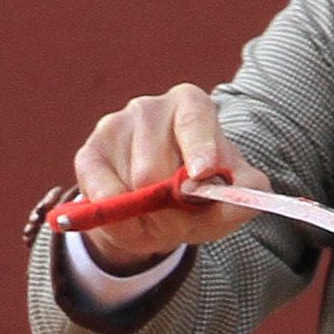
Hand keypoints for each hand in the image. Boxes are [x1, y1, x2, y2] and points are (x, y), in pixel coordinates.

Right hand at [68, 83, 268, 266]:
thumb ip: (246, 196)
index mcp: (192, 106)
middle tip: (182, 227)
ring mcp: (115, 126)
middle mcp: (151, 108)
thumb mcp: (229, 195)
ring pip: (132, 185)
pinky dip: (121, 224)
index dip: (199, 147)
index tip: (204, 173)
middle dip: (172, 209)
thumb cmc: (200, 193)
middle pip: (158, 167)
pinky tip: (133, 223)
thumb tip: (240, 202)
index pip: (194, 119)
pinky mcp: (88, 154)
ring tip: (160, 222)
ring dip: (150, 220)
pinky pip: (103, 198)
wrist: (156, 209)